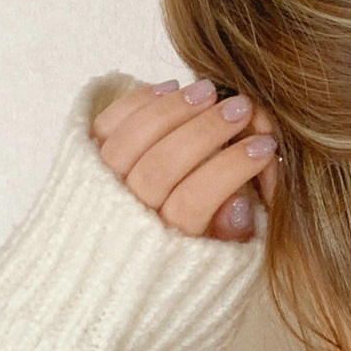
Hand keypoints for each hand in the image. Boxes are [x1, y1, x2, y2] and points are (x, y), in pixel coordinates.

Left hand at [90, 78, 280, 241]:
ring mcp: (98, 185)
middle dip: (208, 130)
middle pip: (163, 165)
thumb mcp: (215, 258)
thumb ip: (232, 235)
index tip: (266, 145)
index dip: (232, 168)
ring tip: (210, 90)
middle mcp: (124, 214)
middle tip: (243, 107)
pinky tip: (173, 88)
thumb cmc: (180, 252)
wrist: (110, 261)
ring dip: (175, 109)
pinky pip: (106, 123)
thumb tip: (240, 205)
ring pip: (133, 139)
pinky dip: (138, 102)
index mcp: (160, 244)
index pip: (196, 200)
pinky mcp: (84, 159)